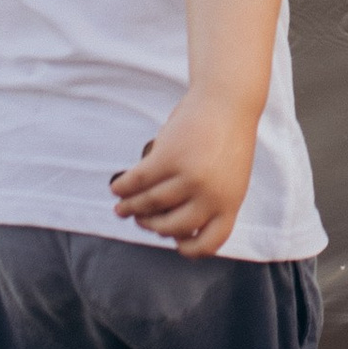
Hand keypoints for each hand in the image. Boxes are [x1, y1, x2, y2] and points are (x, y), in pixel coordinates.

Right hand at [111, 92, 255, 256]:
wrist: (227, 99)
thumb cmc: (226, 139)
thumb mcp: (230, 178)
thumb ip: (209, 202)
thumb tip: (170, 228)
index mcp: (230, 203)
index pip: (208, 243)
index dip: (188, 249)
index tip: (175, 243)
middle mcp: (211, 195)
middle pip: (171, 226)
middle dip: (151, 225)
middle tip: (139, 220)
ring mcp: (190, 177)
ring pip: (151, 203)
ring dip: (131, 207)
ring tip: (122, 207)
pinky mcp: (169, 157)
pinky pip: (138, 180)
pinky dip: (123, 187)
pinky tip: (117, 188)